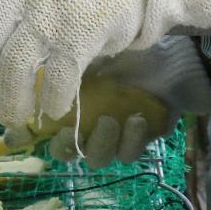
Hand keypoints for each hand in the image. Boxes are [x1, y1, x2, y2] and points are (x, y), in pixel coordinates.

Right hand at [44, 38, 208, 167]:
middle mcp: (88, 123)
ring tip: (111, 121)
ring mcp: (114, 135)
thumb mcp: (93, 56)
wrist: (173, 55)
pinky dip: (130, 140)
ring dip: (101, 144)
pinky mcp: (140, 140)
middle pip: (69, 151)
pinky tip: (136, 120)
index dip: (37, 135)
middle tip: (74, 131)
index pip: (46, 129)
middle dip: (69, 147)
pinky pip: (129, 153)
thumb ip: (66, 74)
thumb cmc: (128, 51)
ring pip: (98, 158)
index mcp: (72, 104)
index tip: (40, 130)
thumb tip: (42, 89)